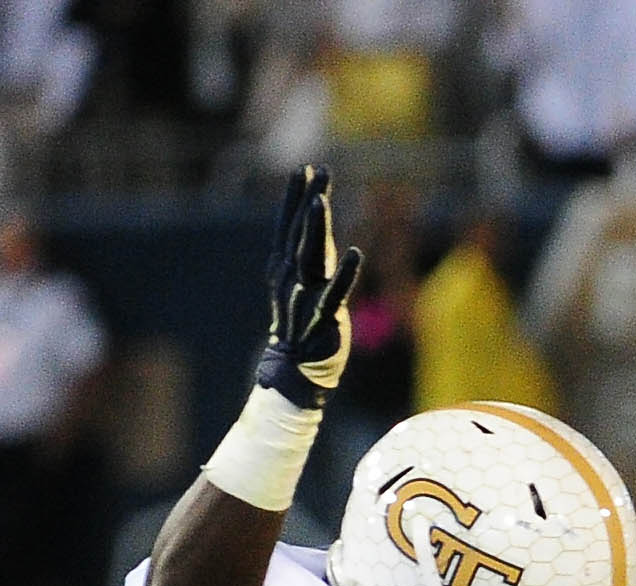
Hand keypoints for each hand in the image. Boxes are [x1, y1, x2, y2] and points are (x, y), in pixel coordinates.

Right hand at [256, 165, 363, 408]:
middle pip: (298, 233)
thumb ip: (312, 248)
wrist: (296, 367)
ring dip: (315, 228)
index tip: (303, 169)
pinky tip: (354, 252)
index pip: (286, 226)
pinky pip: (333, 294)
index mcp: (281, 267)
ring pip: (309, 257)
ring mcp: (302, 298)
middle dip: (307, 201)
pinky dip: (343, 274)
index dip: (294, 198)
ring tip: (321, 200)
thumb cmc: (304, 321)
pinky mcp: (321, 318)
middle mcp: (287, 279)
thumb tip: (319, 216)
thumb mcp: (304, 279)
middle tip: (318, 172)